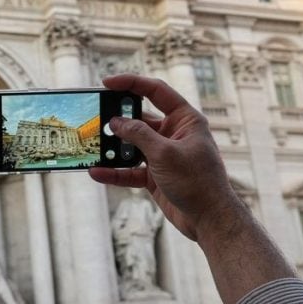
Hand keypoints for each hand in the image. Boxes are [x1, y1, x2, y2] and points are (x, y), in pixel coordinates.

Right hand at [87, 74, 248, 246]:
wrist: (209, 220)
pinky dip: (114, 171)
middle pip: (139, 119)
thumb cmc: (198, 182)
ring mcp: (163, 155)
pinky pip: (130, 170)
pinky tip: (97, 172)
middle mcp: (173, 134)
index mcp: (185, 120)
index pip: (156, 91)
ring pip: (131, 146)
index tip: (106, 83)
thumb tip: (115, 122)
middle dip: (117, 120)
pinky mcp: (155, 175)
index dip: (131, 83)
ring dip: (113, 148)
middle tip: (96, 118)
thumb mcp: (165, 153)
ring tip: (93, 148)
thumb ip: (138, 135)